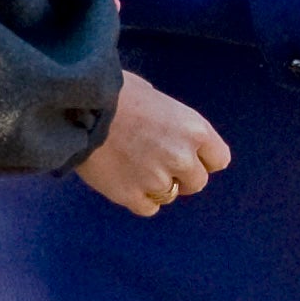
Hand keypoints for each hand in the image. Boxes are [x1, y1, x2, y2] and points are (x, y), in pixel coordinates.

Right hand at [77, 72, 230, 217]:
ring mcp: (157, 179)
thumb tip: (170, 131)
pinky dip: (138, 198)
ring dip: (157, 186)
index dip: (202, 159)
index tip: (187, 155)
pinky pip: (148, 208)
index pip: (219, 160)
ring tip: (135, 167)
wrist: (80, 108)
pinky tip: (125, 181)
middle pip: (197, 182)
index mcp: (194, 129)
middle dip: (180, 175)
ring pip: (170, 196)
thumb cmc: (117, 92)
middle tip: (157, 162)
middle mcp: (182, 157)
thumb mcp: (157, 97)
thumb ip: (173, 122)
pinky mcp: (132, 196)